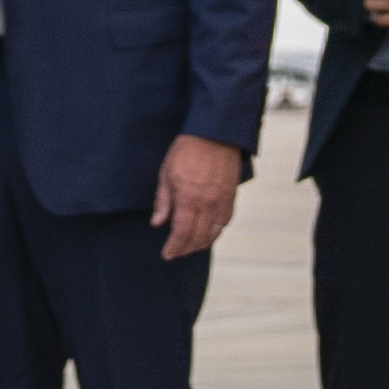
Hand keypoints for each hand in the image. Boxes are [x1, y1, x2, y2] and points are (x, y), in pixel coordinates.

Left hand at [150, 131, 243, 259]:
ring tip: (191, 247)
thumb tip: (157, 222)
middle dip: (186, 249)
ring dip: (201, 244)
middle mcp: (207, 204)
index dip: (174, 247)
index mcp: (188, 198)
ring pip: (213, 233)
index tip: (167, 255)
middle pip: (197, 237)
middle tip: (177, 253)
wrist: (215, 133)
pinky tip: (208, 233)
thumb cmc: (187, 150)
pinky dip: (216, 231)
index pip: (181, 233)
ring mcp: (222, 201)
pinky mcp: (231, 196)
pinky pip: (225, 221)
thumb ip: (163, 201)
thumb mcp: (166, 173)